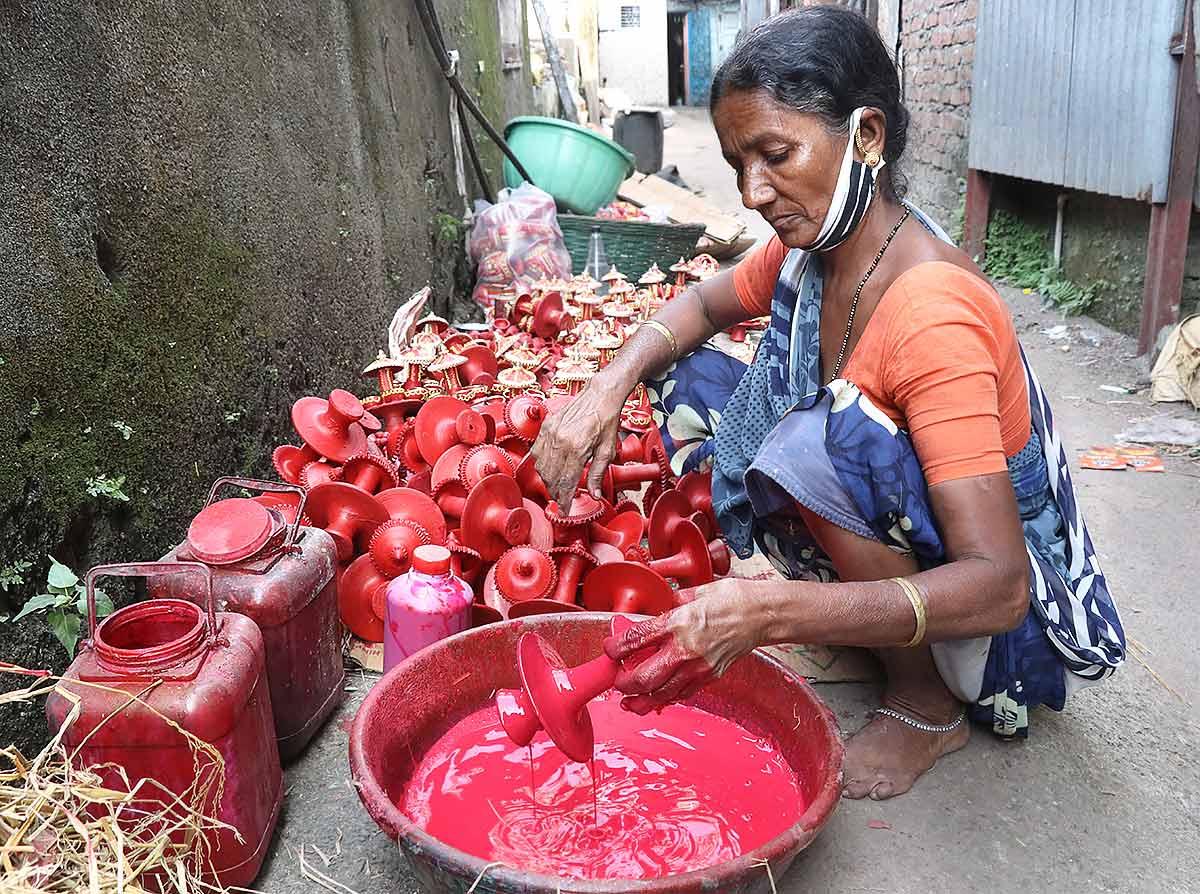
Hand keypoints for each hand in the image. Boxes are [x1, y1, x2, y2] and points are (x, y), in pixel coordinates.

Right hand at [530, 375, 627, 503]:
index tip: (564, 510)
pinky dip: (540, 464)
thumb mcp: (607, 451)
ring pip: (541, 466)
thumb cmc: (606, 420)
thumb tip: (594, 494)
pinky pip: (536, 451)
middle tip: (561, 500)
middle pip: (551, 476)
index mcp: (576, 448)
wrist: (600, 396)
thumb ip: (597, 474)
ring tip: (555, 487)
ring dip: (547, 480)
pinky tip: (548, 469)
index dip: (564, 499)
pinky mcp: (546, 426)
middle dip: (555, 492)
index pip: (565, 482)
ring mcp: (550, 432)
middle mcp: (560, 441)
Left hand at [602, 579, 763, 713]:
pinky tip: (655, 699)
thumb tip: (654, 613)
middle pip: (645, 676)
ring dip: (641, 700)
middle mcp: (685, 648)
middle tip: (617, 682)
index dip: (616, 647)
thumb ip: (670, 605)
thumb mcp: (694, 593)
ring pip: (662, 693)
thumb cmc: (732, 600)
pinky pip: (681, 694)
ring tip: (628, 703)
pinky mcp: (709, 677)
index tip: (609, 650)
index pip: (637, 639)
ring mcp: (698, 667)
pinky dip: (665, 699)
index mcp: (678, 622)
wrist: (761, 616)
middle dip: (625, 683)